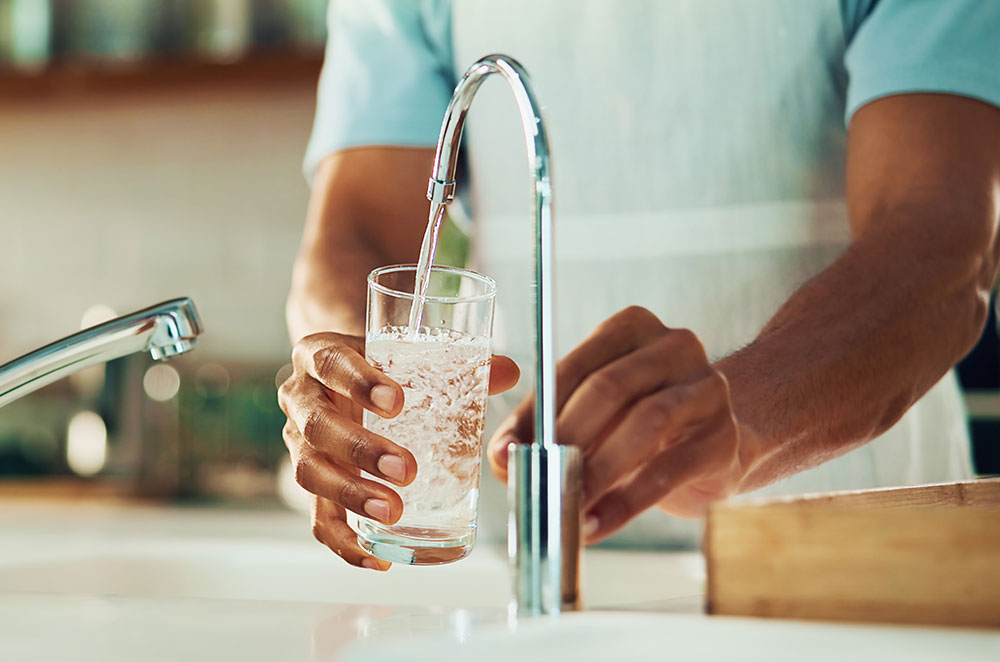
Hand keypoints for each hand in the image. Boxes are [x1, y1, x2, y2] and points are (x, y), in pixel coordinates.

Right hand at [279, 332, 518, 569]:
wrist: (338, 374)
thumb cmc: (375, 364)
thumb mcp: (403, 353)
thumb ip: (455, 363)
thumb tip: (507, 371)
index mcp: (320, 355)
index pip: (331, 362)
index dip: (358, 382)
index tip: (395, 402)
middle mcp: (301, 398)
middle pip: (317, 426)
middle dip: (360, 451)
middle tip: (405, 469)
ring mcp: (299, 443)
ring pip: (310, 472)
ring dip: (351, 494)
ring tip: (391, 511)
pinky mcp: (311, 482)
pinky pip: (318, 516)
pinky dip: (344, 540)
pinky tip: (376, 556)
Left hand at [486, 306, 749, 543]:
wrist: (719, 443)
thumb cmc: (641, 423)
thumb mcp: (595, 414)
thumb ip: (548, 428)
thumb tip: (503, 460)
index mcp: (630, 328)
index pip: (572, 366)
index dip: (533, 412)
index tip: (504, 453)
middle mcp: (674, 346)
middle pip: (609, 388)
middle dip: (566, 438)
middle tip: (535, 479)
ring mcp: (706, 389)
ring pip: (646, 424)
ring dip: (597, 471)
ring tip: (567, 506)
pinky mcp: (724, 437)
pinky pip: (669, 470)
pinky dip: (625, 502)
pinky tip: (597, 524)